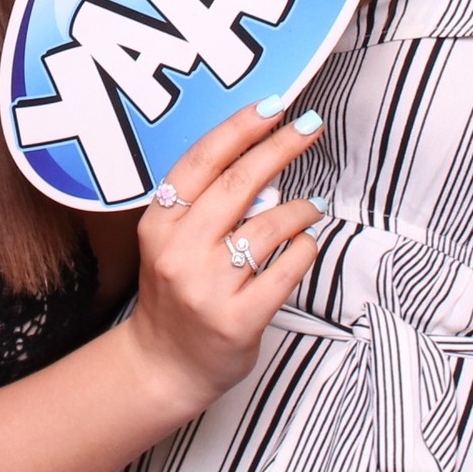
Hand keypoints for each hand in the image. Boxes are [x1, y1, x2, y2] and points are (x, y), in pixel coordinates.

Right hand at [121, 101, 326, 409]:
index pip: (201, 163)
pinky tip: (305, 243)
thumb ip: (203, 205)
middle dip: (280, 147)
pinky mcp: (238, 320)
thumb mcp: (170, 242)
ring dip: (300, 208)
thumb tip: (260, 157)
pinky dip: (304, 248)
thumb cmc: (176, 295)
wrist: (164, 365)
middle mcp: (179, 253)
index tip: (273, 105)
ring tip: (313, 205)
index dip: (239, 129)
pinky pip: (286, 270)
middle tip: (310, 125)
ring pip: (269, 227)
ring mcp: (208, 289)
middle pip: (238, 184)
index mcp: (159, 226)